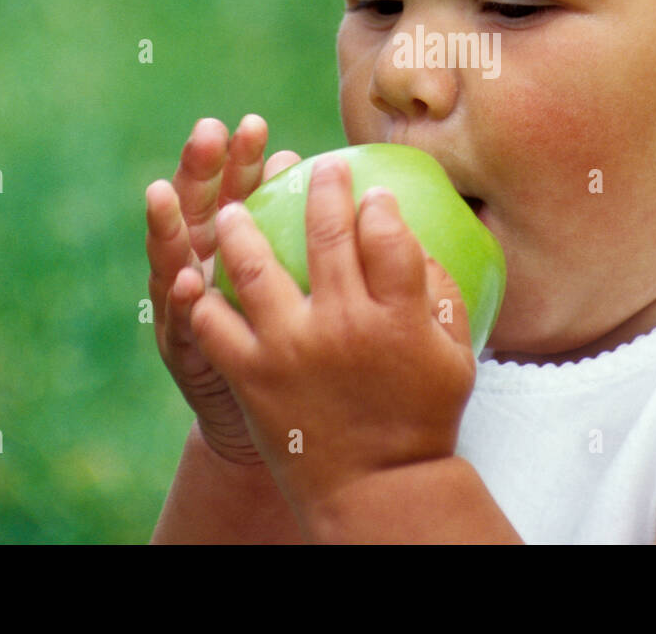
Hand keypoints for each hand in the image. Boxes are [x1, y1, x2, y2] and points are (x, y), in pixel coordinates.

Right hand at [145, 115, 299, 464]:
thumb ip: (330, 243)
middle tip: (209, 132)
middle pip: (201, 208)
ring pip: (176, 256)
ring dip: (170, 223)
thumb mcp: (322, 286)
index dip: (243, 158)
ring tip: (163, 193)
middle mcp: (208, 264)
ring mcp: (189, 306)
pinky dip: (182, 299)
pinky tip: (188, 279)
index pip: (240, 188)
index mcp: (243, 242)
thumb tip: (367, 193)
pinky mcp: (186, 350)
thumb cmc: (314, 346)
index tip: (255, 126)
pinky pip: (183, 322)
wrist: (285, 420)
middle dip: (201, 168)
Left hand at [189, 154, 475, 529]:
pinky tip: (201, 278)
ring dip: (242, 226)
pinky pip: (217, 324)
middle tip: (319, 167)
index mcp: (398, 317)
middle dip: (323, 187)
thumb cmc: (422, 417)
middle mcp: (343, 324)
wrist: (377, 489)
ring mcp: (291, 348)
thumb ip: (441, 293)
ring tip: (232, 207)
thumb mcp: (455, 354)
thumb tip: (419, 238)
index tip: (372, 193)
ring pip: (256, 266)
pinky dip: (204, 298)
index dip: (378, 205)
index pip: (387, 235)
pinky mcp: (252, 374)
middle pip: (327, 233)